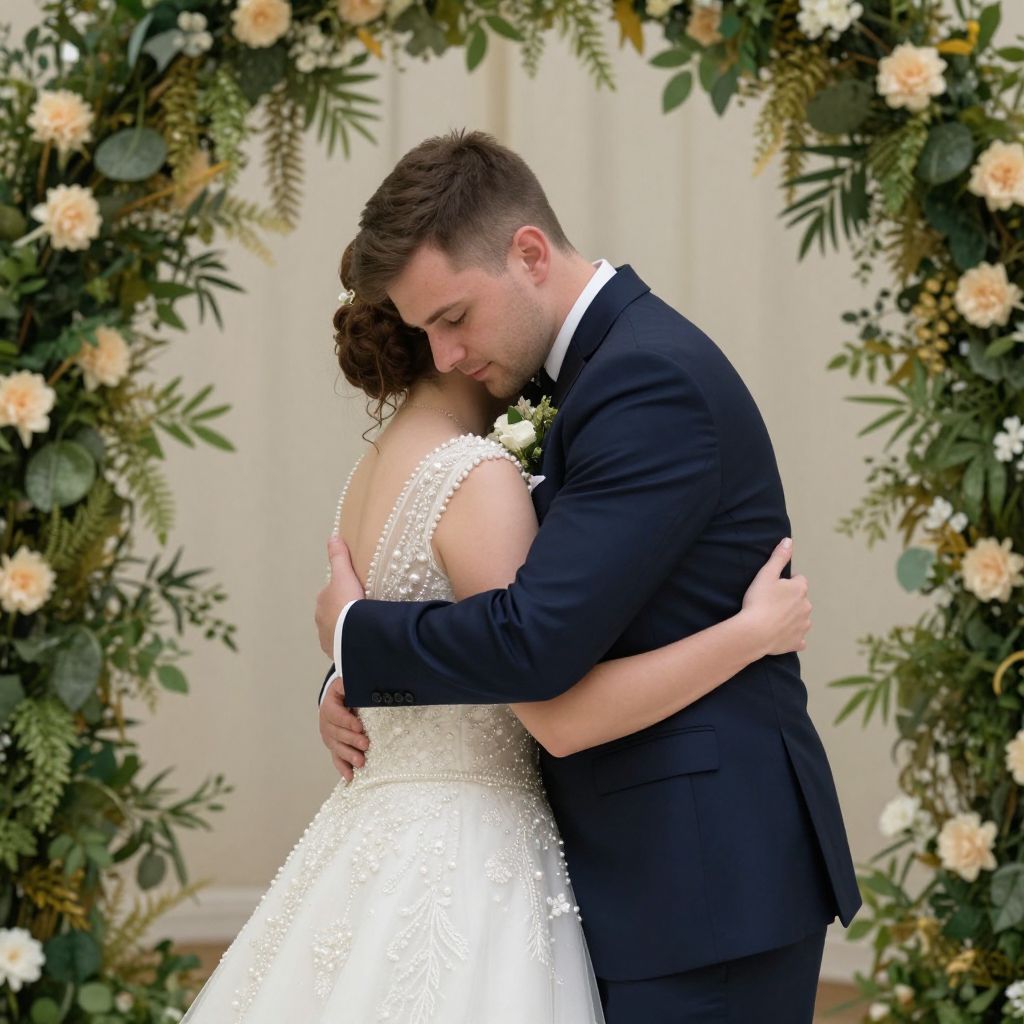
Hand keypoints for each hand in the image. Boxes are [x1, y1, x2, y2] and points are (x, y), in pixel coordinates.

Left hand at [315, 536, 364, 657]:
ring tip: (364, 629)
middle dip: (345, 614)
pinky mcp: (336, 653)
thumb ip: (339, 557)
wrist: (351, 633)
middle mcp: (321, 621)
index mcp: (322, 602)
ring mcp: (328, 640)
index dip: (345, 593)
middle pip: (334, 614)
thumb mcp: (345, 575)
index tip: (359, 594)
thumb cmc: (347, 602)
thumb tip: (333, 537)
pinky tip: (362, 643)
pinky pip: (344, 646)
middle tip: (364, 612)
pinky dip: (351, 644)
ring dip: (347, 630)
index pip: (332, 594)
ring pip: (338, 631)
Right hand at [318, 681, 369, 781]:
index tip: (360, 726)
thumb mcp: (345, 683)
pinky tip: (351, 777)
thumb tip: (354, 683)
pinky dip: (343, 768)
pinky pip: (337, 758)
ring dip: (349, 756)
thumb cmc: (345, 691)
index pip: (336, 714)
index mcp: (329, 706)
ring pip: (337, 748)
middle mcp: (326, 723)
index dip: (347, 721)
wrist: (337, 698)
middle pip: (337, 734)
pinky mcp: (334, 746)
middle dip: (352, 740)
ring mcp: (329, 737)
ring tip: (361, 762)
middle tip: (366, 744)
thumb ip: (350, 684)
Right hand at [739, 537, 811, 657]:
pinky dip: (792, 636)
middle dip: (789, 600)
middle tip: (770, 603)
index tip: (773, 587)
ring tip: (772, 618)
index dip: (786, 582)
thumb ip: (779, 557)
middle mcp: (807, 606)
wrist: (754, 633)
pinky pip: (799, 638)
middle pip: (800, 599)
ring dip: (791, 617)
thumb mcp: (766, 574)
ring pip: (801, 617)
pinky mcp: (798, 642)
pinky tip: (780, 635)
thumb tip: (789, 540)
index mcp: (800, 589)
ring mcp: (804, 625)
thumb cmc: (759, 601)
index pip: (799, 580)